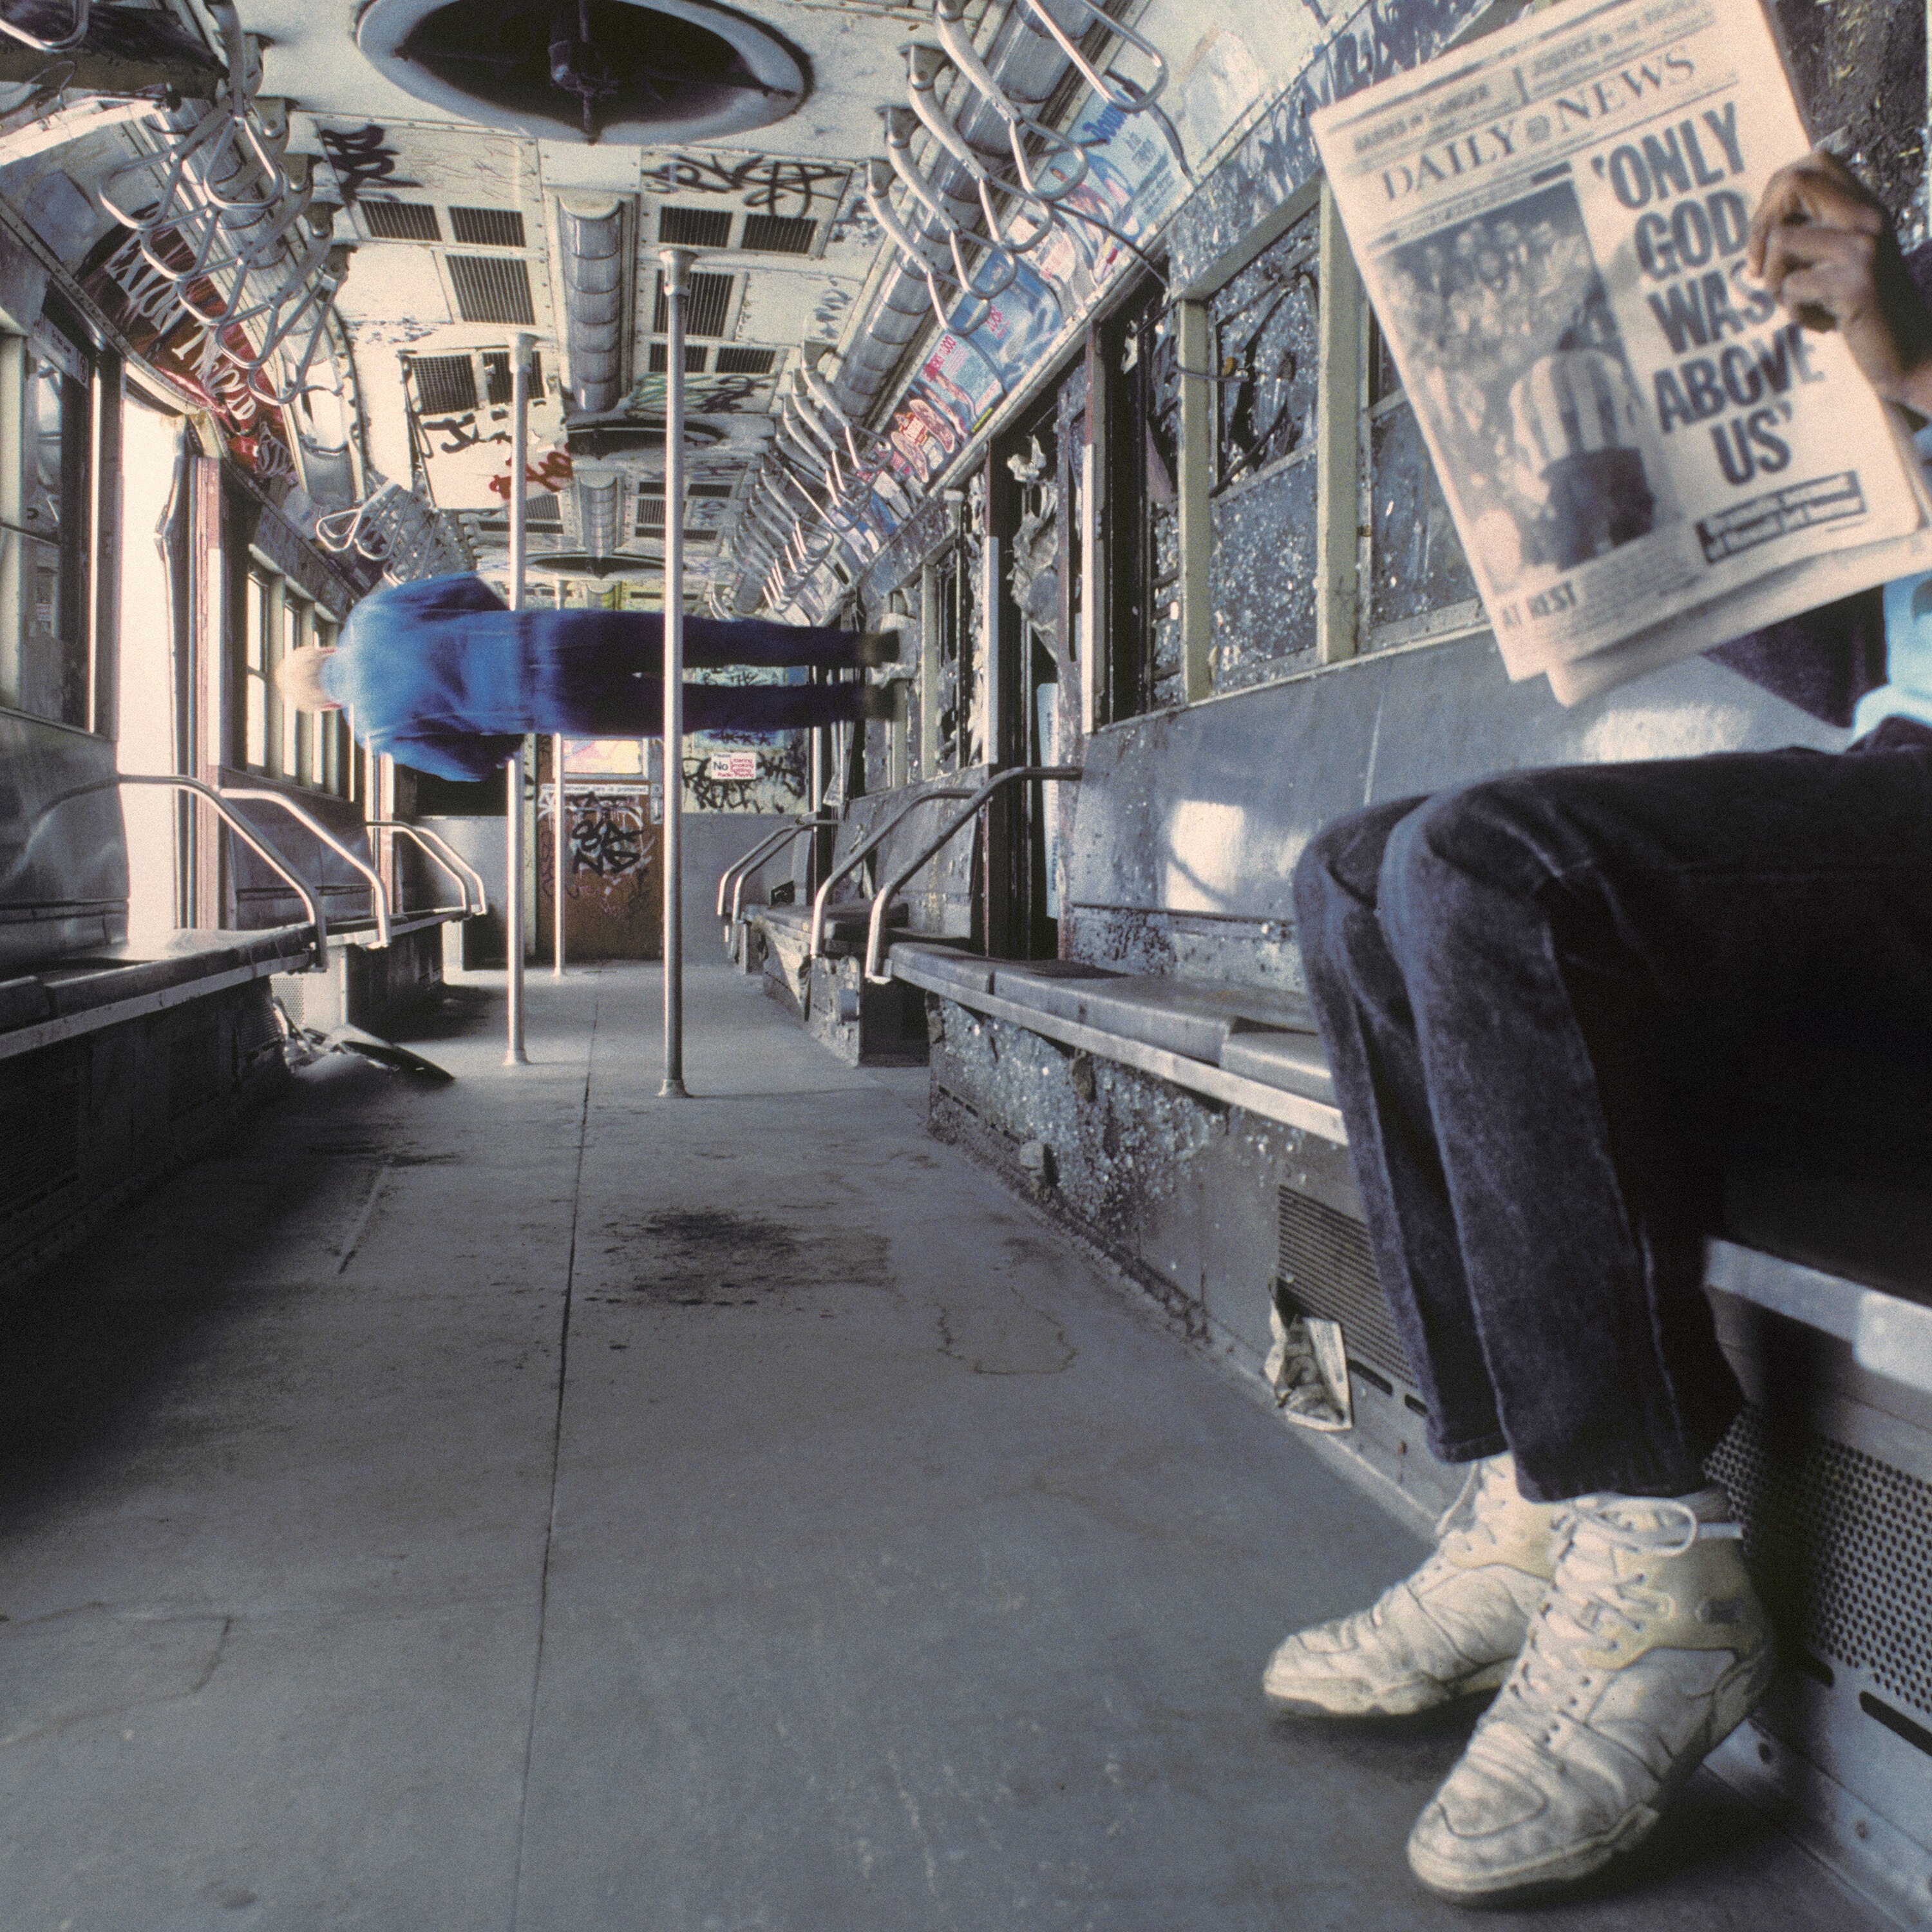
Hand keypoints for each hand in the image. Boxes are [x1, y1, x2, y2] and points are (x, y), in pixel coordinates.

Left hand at [1748, 150, 1931, 416]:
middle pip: (1793, 183)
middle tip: (1757, 270)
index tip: (1765, 238)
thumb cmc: (1864, 312)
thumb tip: (1757, 231)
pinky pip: (1790, 288)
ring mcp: (1864, 247)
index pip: (1813, 163)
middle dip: (1760, 228)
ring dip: (1773, 284)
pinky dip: (1794, 313)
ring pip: (1780, 243)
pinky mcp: (1856, 283)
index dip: (1775, 193)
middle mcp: (1868, 216)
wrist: (1911, 353)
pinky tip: (1822, 324)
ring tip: (1801, 304)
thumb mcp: (1840, 264)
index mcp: (1866, 206)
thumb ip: (1813, 237)